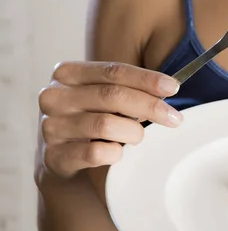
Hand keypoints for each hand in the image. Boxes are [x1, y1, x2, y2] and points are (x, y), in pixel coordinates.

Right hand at [38, 61, 181, 177]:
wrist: (63, 159)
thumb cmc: (92, 118)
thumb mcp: (105, 97)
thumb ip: (130, 88)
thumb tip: (169, 88)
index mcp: (67, 73)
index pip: (114, 71)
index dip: (146, 79)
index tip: (173, 87)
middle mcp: (54, 96)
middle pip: (112, 95)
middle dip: (150, 106)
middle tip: (174, 118)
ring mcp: (51, 126)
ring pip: (105, 124)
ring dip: (133, 132)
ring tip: (138, 136)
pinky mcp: (54, 156)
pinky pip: (95, 152)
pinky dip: (115, 153)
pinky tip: (118, 152)